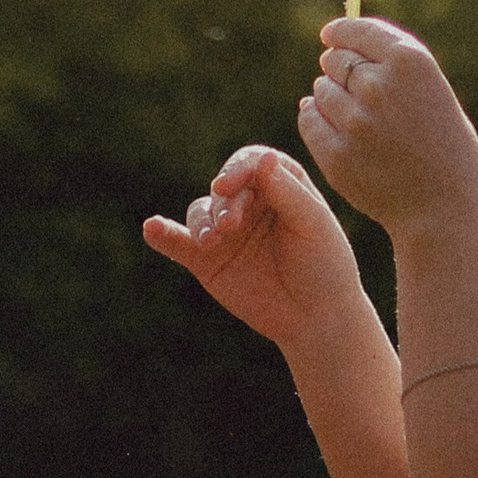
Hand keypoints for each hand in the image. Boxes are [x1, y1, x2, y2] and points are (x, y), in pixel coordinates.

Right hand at [144, 142, 366, 348]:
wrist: (317, 319)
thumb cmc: (325, 264)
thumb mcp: (313, 225)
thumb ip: (286, 192)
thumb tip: (263, 158)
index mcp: (279, 184)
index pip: (251, 163)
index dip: (237, 169)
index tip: (227, 185)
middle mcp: (248, 202)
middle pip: (223, 187)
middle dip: (223, 203)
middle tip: (229, 226)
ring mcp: (225, 230)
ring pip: (199, 212)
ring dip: (200, 222)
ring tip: (210, 242)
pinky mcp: (206, 259)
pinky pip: (178, 242)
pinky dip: (163, 234)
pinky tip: (151, 229)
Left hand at [297, 20, 477, 236]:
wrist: (445, 209)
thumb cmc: (445, 148)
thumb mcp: (433, 92)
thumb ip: (391, 65)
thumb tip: (334, 42)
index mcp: (410, 62)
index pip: (356, 29)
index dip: (339, 31)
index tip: (330, 35)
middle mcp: (379, 85)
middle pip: (335, 59)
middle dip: (339, 70)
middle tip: (355, 92)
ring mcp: (354, 120)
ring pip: (320, 90)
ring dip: (330, 99)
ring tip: (357, 121)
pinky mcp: (335, 153)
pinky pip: (309, 120)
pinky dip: (316, 122)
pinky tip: (336, 133)